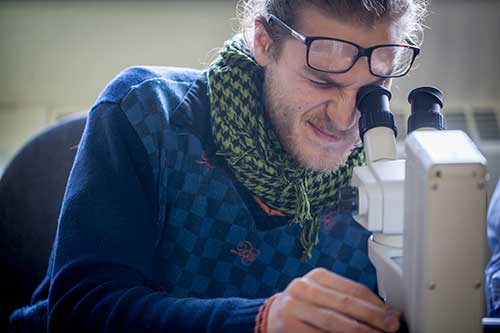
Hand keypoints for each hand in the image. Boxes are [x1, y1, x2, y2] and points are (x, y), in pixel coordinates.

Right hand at [267, 268, 400, 332]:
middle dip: (372, 318)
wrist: (273, 317)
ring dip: (359, 332)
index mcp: (316, 277)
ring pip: (333, 323)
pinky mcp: (289, 329)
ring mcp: (294, 309)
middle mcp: (303, 289)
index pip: (352, 289)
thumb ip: (350, 301)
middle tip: (391, 327)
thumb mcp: (324, 295)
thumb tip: (387, 313)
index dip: (376, 304)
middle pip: (344, 305)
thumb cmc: (306, 306)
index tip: (393, 316)